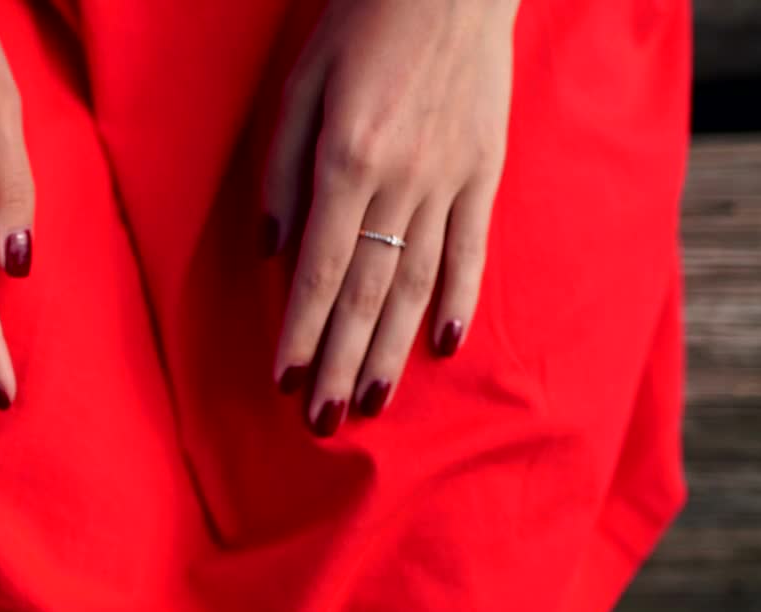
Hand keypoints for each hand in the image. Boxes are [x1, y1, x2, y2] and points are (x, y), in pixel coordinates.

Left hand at [264, 0, 517, 435]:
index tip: (285, 382)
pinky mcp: (486, 171)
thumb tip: (274, 254)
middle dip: (342, 364)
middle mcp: (401, 181)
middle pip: (366, 293)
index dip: (300, 332)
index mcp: (347, 159)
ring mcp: (450, 180)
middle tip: (324, 422)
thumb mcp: (300, 87)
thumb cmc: (361, 25)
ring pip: (417, 284)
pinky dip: (458, 299)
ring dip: (392, 350)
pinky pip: (472, 249)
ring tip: (374, 404)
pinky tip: (442, 345)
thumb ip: (283, 174)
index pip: (317, 270)